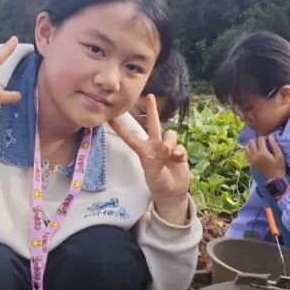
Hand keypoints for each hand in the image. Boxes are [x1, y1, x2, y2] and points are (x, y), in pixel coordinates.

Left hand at [109, 94, 191, 224]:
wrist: (173, 193)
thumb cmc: (158, 184)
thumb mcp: (154, 173)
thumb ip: (159, 158)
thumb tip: (167, 146)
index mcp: (144, 151)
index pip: (129, 137)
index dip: (120, 128)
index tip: (109, 117)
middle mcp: (155, 146)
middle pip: (153, 124)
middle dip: (152, 110)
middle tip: (149, 96)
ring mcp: (168, 148)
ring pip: (170, 134)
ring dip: (170, 141)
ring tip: (170, 154)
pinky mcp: (180, 152)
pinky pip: (180, 145)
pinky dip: (179, 151)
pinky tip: (178, 159)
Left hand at [243, 135, 286, 179]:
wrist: (275, 179)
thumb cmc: (279, 167)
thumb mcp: (280, 156)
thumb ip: (275, 145)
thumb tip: (270, 137)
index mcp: (263, 153)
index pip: (260, 139)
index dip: (265, 137)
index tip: (269, 139)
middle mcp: (255, 155)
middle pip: (251, 142)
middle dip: (257, 140)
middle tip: (263, 142)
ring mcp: (252, 160)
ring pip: (246, 147)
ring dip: (251, 144)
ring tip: (257, 146)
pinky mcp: (251, 163)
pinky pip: (245, 154)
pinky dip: (248, 150)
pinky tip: (254, 151)